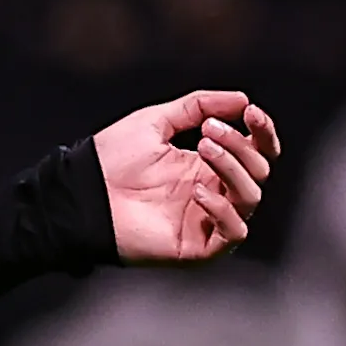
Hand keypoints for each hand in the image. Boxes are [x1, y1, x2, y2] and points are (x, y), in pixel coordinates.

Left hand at [92, 90, 280, 264]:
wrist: (83, 194)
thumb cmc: (111, 162)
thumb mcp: (156, 122)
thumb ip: (198, 106)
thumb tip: (241, 99)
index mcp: (207, 165)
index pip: (256, 151)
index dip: (262, 132)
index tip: (251, 113)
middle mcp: (214, 191)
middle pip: (258, 171)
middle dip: (240, 145)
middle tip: (208, 131)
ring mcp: (208, 219)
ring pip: (250, 197)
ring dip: (233, 168)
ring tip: (204, 148)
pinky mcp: (199, 246)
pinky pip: (233, 232)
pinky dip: (224, 209)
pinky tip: (199, 191)